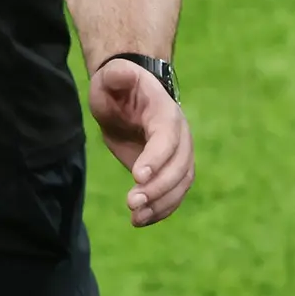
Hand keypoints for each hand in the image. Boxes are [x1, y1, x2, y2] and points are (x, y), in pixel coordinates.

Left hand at [89, 57, 194, 226]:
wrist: (131, 98)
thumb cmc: (119, 87)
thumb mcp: (113, 76)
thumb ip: (116, 75)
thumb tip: (118, 74)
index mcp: (165, 112)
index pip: (167, 138)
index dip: (157, 158)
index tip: (137, 177)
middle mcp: (179, 135)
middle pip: (179, 166)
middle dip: (158, 187)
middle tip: (131, 202)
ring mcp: (179, 154)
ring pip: (181, 184)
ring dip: (161, 204)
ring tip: (135, 217)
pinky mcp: (171, 171)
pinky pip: (175, 194)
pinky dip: (161, 210)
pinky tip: (140, 221)